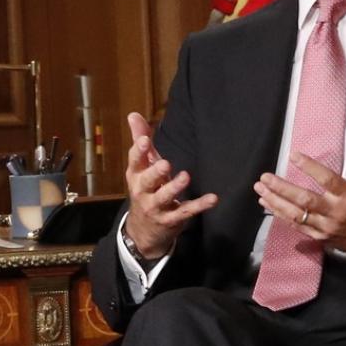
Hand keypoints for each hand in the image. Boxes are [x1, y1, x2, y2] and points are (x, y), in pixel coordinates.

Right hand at [123, 112, 217, 257]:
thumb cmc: (145, 189)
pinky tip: (213, 199)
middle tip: (165, 163)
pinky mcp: (172, 219)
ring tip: (185, 176)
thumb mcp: (142, 166)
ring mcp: (156, 207)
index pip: (135, 162)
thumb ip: (140, 140)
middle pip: (147, 181)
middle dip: (155, 173)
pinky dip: (200, 205)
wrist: (143, 230)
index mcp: (136, 176)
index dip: (139, 151)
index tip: (145, 140)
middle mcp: (143, 191)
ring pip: (164, 197)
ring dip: (174, 187)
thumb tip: (133, 114)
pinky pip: (186, 211)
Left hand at [254, 123, 345, 271]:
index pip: (327, 180)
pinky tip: (268, 204)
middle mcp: (336, 212)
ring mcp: (326, 227)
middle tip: (265, 177)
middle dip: (282, 188)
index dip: (310, 167)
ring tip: (260, 189)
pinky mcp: (320, 237)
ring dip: (276, 202)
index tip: (293, 155)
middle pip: (305, 200)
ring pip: (296, 215)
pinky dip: (281, 215)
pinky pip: (297, 226)